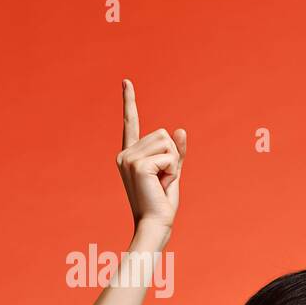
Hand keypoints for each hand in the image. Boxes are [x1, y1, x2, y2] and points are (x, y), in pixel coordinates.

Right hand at [116, 78, 185, 237]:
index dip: (129, 100)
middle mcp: (125, 153)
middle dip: (172, 157)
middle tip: (162, 180)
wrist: (156, 224)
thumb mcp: (171, 173)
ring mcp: (129, 158)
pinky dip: (172, 171)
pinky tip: (161, 184)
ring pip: (167, 143)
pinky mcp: (139, 164)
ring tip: (161, 183)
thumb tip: (180, 129)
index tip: (127, 81)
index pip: (130, 122)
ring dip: (173, 164)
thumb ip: (175, 152)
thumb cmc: (162, 202)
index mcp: (130, 154)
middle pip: (162, 134)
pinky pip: (170, 157)